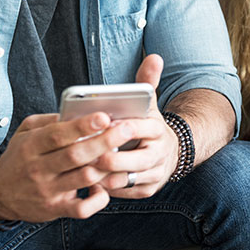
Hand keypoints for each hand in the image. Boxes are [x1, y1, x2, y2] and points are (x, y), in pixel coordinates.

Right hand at [0, 112, 136, 221]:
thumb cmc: (21, 157)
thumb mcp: (26, 132)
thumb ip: (49, 120)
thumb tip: (77, 112)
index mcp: (32, 146)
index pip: (58, 135)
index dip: (82, 126)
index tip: (104, 116)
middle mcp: (39, 168)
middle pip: (76, 155)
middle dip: (104, 142)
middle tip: (127, 130)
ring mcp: (48, 191)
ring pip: (85, 178)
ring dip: (108, 167)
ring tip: (124, 155)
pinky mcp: (56, 209)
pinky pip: (83, 208)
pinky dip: (100, 199)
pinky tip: (105, 187)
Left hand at [94, 54, 179, 197]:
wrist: (168, 153)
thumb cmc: (146, 126)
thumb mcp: (148, 104)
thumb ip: (147, 81)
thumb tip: (154, 57)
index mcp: (158, 130)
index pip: (139, 129)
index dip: (118, 130)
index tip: (98, 128)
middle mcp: (160, 154)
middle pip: (134, 160)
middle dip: (109, 158)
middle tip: (85, 155)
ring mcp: (154, 174)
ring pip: (125, 179)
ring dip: (102, 176)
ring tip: (81, 169)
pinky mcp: (147, 190)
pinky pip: (122, 193)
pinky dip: (105, 188)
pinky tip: (88, 182)